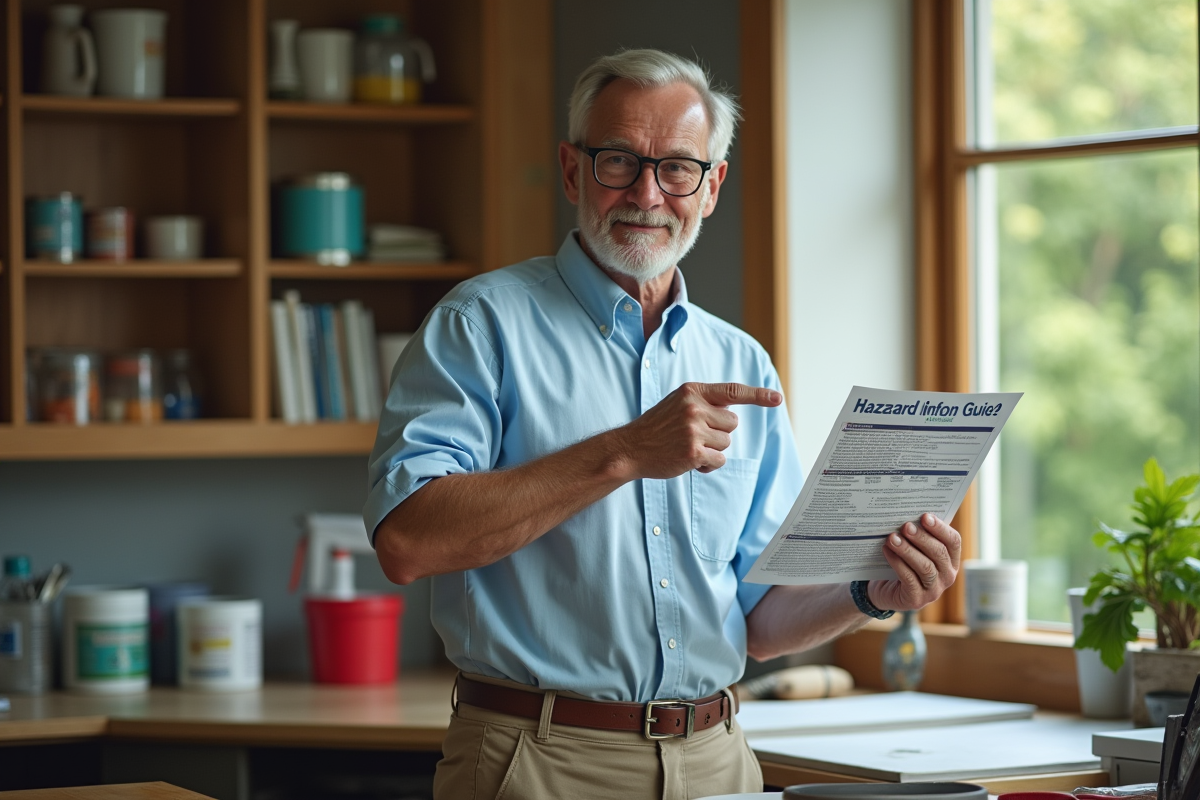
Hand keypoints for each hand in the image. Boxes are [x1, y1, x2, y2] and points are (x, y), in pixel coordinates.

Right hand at [618, 382, 780, 478]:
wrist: (630, 448)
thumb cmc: (657, 427)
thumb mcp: (678, 403)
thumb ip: (704, 402)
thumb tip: (733, 415)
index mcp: (692, 391)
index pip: (733, 391)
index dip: (758, 395)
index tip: (777, 398)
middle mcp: (694, 407)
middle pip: (732, 423)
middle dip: (718, 433)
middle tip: (693, 435)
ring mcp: (694, 430)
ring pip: (726, 443)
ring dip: (712, 450)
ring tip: (687, 447)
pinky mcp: (693, 452)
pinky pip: (719, 461)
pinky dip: (708, 465)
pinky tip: (689, 461)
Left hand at [869, 513, 960, 611]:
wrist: (885, 590)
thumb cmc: (903, 562)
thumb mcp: (914, 548)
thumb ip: (917, 534)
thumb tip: (910, 515)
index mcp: (951, 560)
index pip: (953, 541)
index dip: (940, 528)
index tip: (925, 516)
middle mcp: (947, 576)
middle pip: (939, 553)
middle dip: (922, 538)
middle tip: (906, 526)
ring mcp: (934, 590)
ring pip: (925, 567)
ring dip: (907, 550)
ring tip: (892, 537)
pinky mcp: (917, 599)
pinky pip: (908, 578)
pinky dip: (897, 562)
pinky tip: (887, 551)